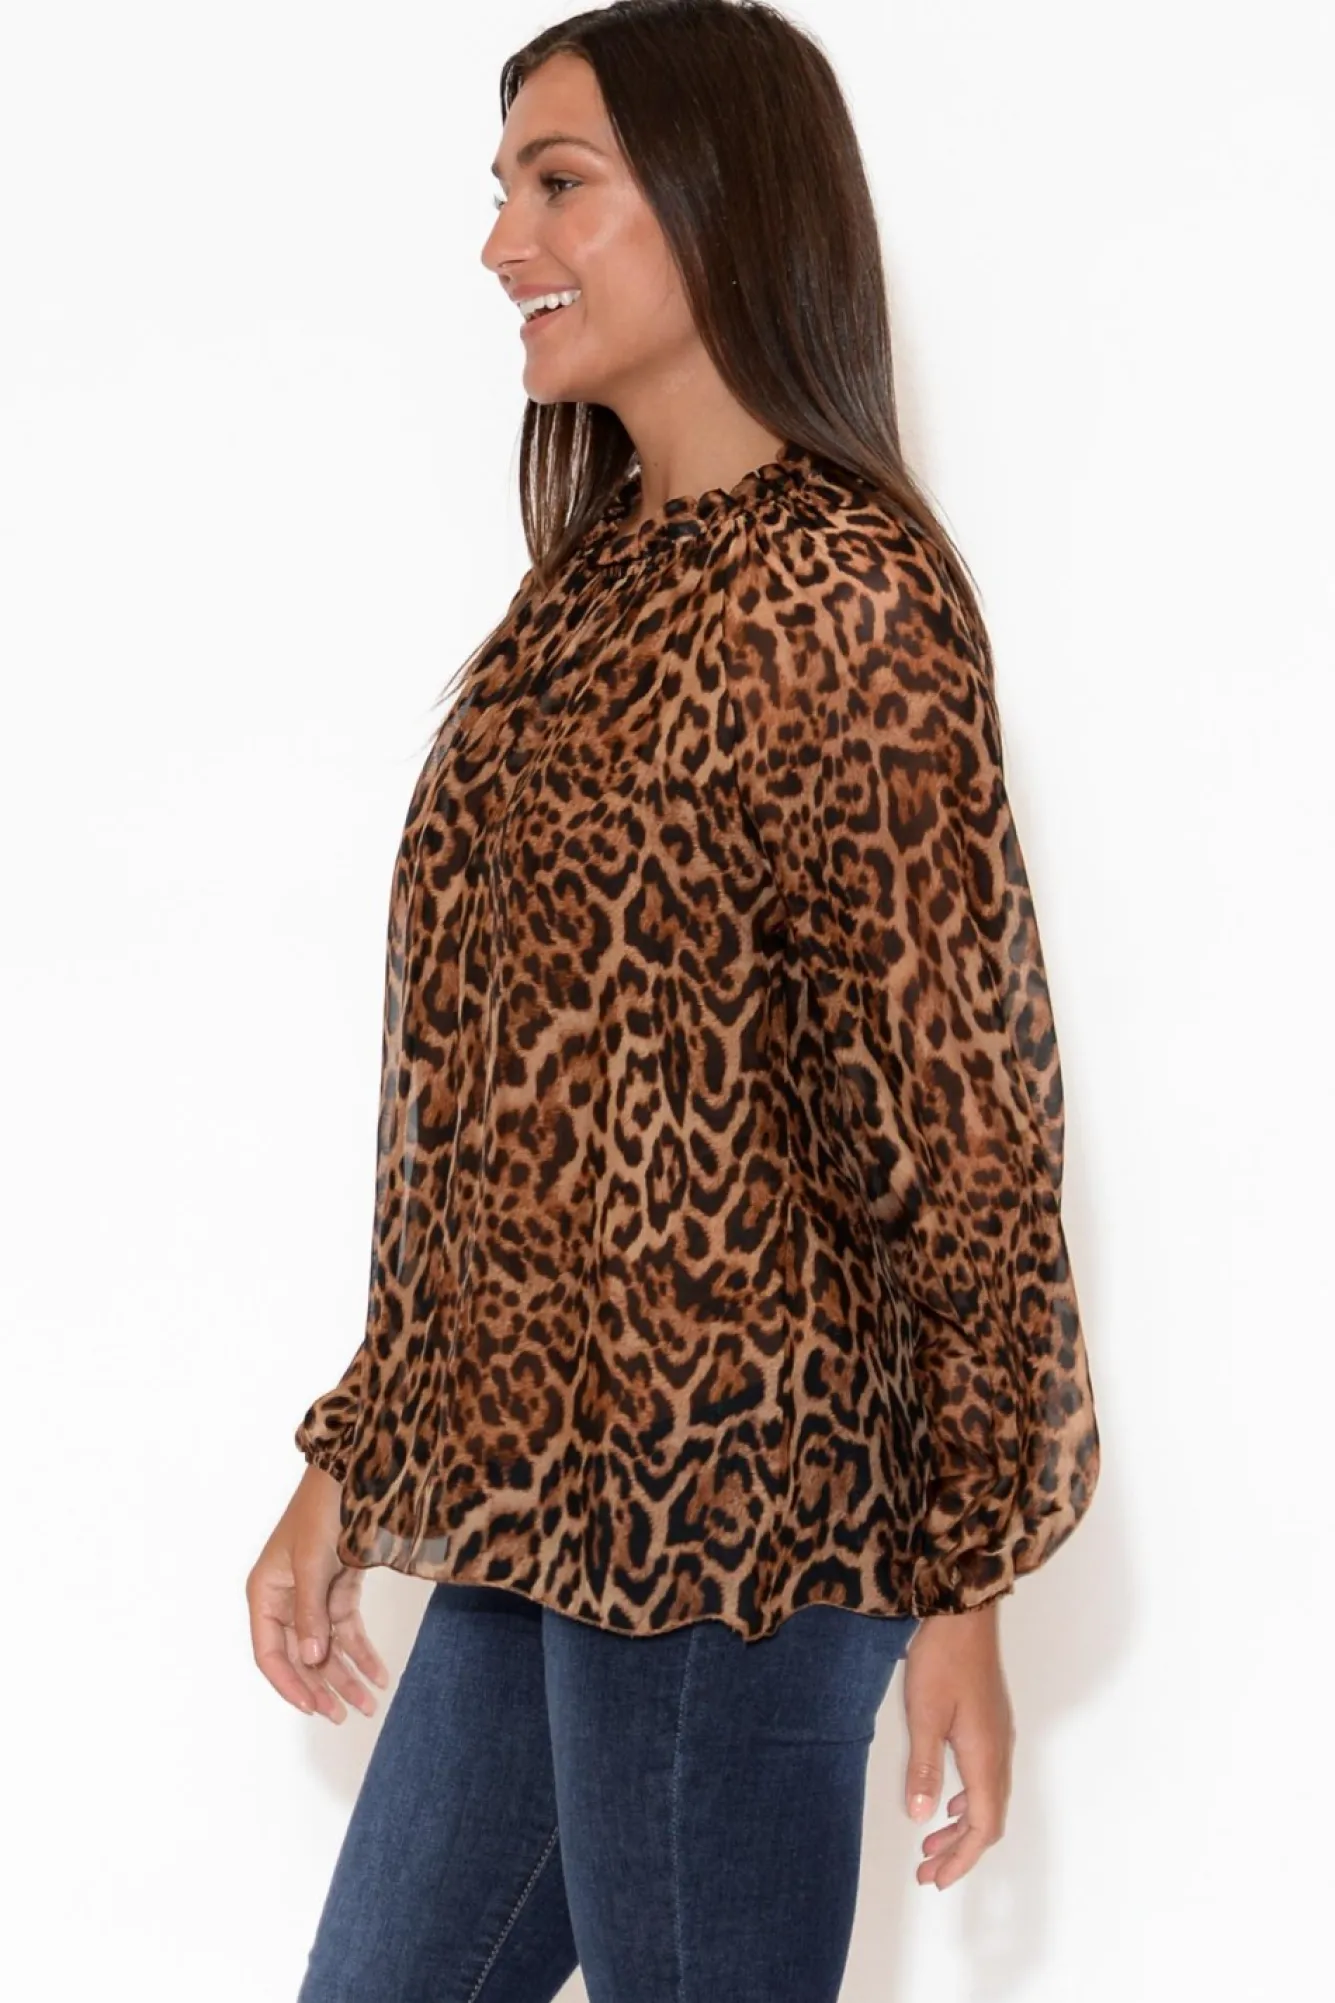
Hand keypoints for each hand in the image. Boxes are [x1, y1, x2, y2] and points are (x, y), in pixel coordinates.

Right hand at [246, 1464, 388, 1723]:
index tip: (313, 1708)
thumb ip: (311, 1613)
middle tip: (347, 1715)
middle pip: (300, 1657)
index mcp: (264, 1593)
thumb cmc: (323, 1511)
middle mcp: (284, 1600)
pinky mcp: (338, 1591)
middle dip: (324, 1687)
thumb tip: (310, 1659)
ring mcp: (312, 1597)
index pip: (269, 1653)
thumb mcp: (313, 1561)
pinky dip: (362, 1653)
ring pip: (326, 1649)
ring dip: (347, 1676)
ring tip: (370, 1704)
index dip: (289, 1684)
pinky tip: (380, 1674)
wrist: (355, 1474)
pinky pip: (347, 1631)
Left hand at [902, 1600, 1013, 1888]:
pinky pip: (985, 1777)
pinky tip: (947, 1799)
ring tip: (932, 1842)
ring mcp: (998, 1735)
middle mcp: (999, 1751)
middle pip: (988, 1819)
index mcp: (986, 1756)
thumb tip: (921, 1816)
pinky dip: (967, 1800)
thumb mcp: (924, 1714)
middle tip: (928, 1870)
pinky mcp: (990, 1722)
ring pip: (987, 1798)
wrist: (964, 1613)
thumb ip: (923, 1767)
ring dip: (962, 1826)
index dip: (961, 1858)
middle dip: (959, 1850)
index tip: (936, 1878)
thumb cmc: (942, 1658)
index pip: (982, 1826)